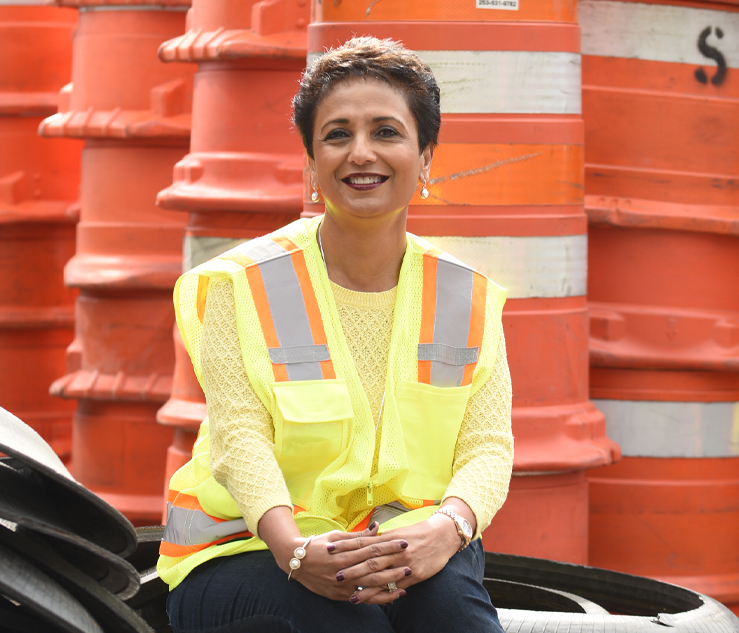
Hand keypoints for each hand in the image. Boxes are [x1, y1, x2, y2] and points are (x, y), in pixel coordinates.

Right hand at [274, 522, 411, 602]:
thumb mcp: (336, 536)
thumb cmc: (318, 545)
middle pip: (373, 568)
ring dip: (388, 585)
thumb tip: (377, 527)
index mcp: (344, 553)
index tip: (404, 543)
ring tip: (405, 583)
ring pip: (369, 587)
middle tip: (410, 564)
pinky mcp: (339, 596)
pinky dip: (377, 598)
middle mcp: (344, 570)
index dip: (389, 546)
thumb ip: (358, 536)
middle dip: (393, 566)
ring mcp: (342, 585)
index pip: (371, 549)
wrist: (296, 562)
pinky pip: (362, 599)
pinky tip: (391, 597)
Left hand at [328, 502, 471, 604]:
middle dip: (352, 569)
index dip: (345, 546)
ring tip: (351, 596)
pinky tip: (376, 600)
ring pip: (382, 576)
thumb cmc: (418, 533)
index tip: (330, 549)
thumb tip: (364, 538)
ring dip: (366, 587)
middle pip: (369, 560)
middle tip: (335, 576)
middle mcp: (395, 550)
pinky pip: (397, 586)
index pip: (363, 542)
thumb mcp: (398, 532)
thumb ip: (381, 538)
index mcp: (389, 538)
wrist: (443, 536)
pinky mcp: (415, 575)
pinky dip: (386, 594)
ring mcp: (405, 563)